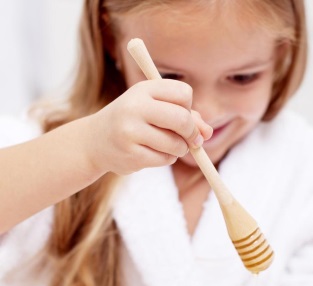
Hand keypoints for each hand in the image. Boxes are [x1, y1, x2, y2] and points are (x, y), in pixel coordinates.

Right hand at [85, 79, 211, 174]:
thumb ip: (186, 116)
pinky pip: (165, 159)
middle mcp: (135, 107)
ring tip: (167, 147)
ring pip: (176, 144)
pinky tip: (152, 154)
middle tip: (193, 140)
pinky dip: (167, 159)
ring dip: (180, 149)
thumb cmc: (133, 122)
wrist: (95, 141)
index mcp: (143, 89)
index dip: (190, 107)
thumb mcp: (155, 110)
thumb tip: (208, 133)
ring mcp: (131, 131)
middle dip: (193, 133)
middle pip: (183, 119)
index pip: (184, 93)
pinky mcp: (130, 154)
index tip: (185, 116)